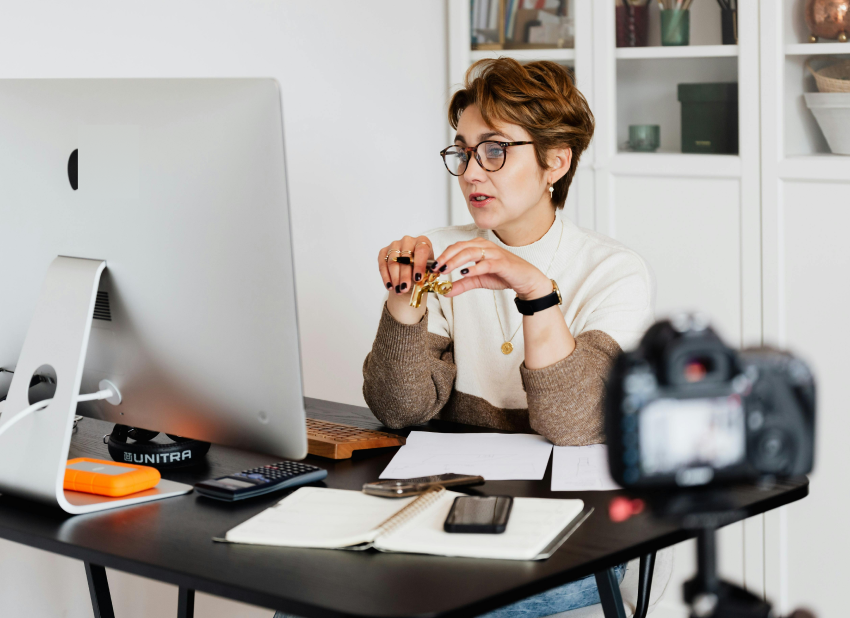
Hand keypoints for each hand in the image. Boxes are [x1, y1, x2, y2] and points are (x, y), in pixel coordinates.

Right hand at [377, 235, 432, 323]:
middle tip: (405, 288)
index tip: (418, 278)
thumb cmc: (422, 270)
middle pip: (405, 257)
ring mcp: (395, 245)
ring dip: (395, 277)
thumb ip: (428, 274)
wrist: (411, 272)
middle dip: (405, 275)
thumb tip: (426, 279)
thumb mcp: (428, 272)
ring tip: (398, 290)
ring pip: (393, 261)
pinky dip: (386, 277)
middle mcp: (408, 240)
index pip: (421, 250)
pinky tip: (390, 287)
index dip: (419, 264)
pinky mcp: (384, 251)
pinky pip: (383, 264)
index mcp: (423, 241)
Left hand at [433, 239, 550, 299]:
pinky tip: (464, 273)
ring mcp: (494, 253)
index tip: (433, 267)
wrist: (526, 280)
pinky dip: (474, 268)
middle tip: (435, 268)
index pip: (456, 246)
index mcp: (478, 246)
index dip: (443, 255)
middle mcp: (485, 246)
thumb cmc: (503, 275)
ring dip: (455, 260)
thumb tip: (445, 292)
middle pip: (460, 247)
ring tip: (445, 269)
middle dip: (446, 257)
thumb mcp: (478, 280)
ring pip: (471, 252)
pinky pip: (485, 263)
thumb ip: (462, 284)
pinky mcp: (502, 262)